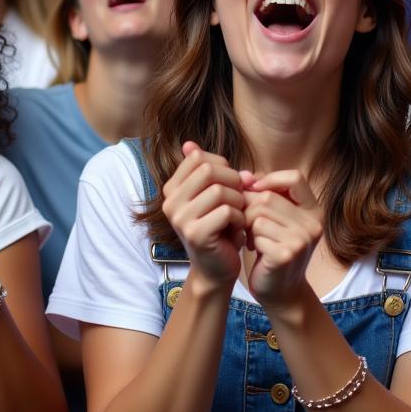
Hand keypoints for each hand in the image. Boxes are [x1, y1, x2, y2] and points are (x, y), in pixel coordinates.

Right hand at [161, 141, 245, 285]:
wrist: (216, 268)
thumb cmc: (219, 227)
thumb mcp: (212, 195)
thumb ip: (205, 169)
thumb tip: (189, 143)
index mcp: (172, 189)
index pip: (198, 157)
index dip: (222, 165)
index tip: (231, 182)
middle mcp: (170, 202)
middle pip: (208, 170)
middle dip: (232, 180)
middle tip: (240, 197)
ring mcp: (180, 219)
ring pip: (218, 190)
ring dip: (238, 200)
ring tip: (239, 213)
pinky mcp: (195, 234)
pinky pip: (225, 211)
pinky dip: (239, 217)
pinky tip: (238, 227)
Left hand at [241, 169, 321, 307]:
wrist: (280, 291)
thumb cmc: (273, 248)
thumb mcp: (274, 218)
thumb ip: (262, 193)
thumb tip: (243, 174)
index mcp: (314, 210)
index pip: (295, 178)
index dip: (270, 179)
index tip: (254, 190)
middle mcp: (313, 224)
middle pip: (268, 197)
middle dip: (249, 208)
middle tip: (247, 224)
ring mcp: (302, 240)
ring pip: (259, 215)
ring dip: (248, 226)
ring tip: (252, 237)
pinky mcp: (287, 254)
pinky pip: (257, 234)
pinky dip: (251, 241)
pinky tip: (256, 250)